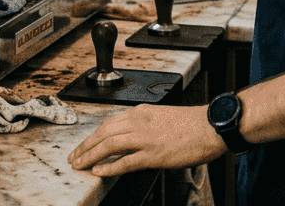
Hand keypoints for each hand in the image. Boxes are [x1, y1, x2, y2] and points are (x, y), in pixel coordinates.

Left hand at [68, 104, 225, 176]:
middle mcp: (139, 122)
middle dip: (85, 146)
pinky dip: (109, 167)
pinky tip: (99, 171)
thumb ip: (143, 125)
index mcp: (141, 112)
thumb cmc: (191, 124)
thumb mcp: (161, 117)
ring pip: (108, 146)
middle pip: (103, 133)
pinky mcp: (153, 155)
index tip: (83, 145)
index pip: (108, 124)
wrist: (210, 127)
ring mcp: (145, 139)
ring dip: (90, 156)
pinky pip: (125, 162)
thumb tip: (129, 138)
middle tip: (74, 157)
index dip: (92, 136)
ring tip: (80, 165)